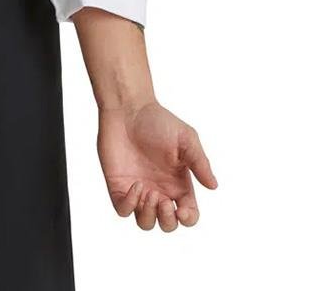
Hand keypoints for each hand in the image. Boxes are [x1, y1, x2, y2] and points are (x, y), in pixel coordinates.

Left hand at [97, 100, 217, 230]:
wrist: (128, 108)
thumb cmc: (158, 121)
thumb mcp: (186, 138)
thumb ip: (200, 163)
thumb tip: (214, 186)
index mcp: (178, 183)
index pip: (188, 214)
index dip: (188, 219)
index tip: (181, 209)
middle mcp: (160, 190)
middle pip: (167, 225)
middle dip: (167, 220)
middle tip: (161, 199)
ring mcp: (139, 190)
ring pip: (146, 223)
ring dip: (149, 215)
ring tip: (148, 192)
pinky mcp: (118, 186)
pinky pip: (123, 210)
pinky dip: (129, 206)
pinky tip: (135, 185)